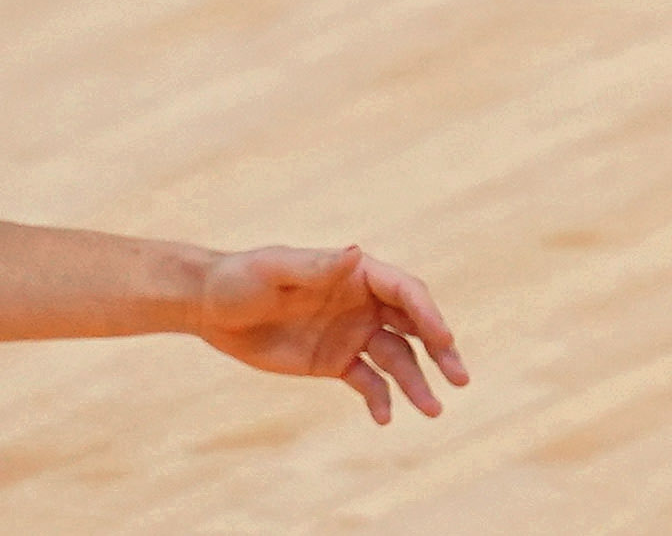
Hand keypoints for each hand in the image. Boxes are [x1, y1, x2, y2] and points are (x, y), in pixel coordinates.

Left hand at [191, 243, 470, 424]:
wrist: (210, 308)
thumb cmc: (240, 279)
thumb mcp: (275, 270)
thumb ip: (318, 266)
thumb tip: (356, 253)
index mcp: (354, 273)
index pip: (404, 291)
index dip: (427, 313)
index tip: (444, 340)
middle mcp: (361, 303)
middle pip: (413, 325)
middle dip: (440, 349)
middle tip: (460, 377)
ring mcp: (351, 334)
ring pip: (397, 359)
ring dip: (417, 383)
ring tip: (433, 411)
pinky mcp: (336, 363)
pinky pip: (369, 383)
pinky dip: (380, 400)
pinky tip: (384, 418)